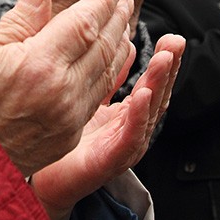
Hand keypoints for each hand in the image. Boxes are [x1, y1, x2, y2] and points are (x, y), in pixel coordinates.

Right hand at [0, 0, 134, 177]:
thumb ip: (18, 22)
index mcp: (38, 65)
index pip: (83, 24)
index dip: (101, 2)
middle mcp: (62, 93)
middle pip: (102, 46)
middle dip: (116, 18)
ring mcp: (69, 119)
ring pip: (106, 72)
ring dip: (118, 44)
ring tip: (122, 23)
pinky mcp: (68, 137)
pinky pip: (97, 97)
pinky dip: (110, 73)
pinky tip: (110, 60)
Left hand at [30, 33, 184, 219]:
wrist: (44, 182)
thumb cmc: (67, 143)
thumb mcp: (91, 100)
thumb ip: (109, 77)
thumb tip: (125, 44)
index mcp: (128, 116)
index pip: (153, 84)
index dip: (164, 62)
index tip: (172, 38)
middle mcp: (131, 131)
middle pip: (157, 95)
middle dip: (168, 68)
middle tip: (175, 43)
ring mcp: (124, 146)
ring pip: (148, 112)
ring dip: (158, 84)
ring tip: (163, 60)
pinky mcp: (111, 160)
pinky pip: (130, 137)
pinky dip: (138, 115)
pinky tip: (142, 95)